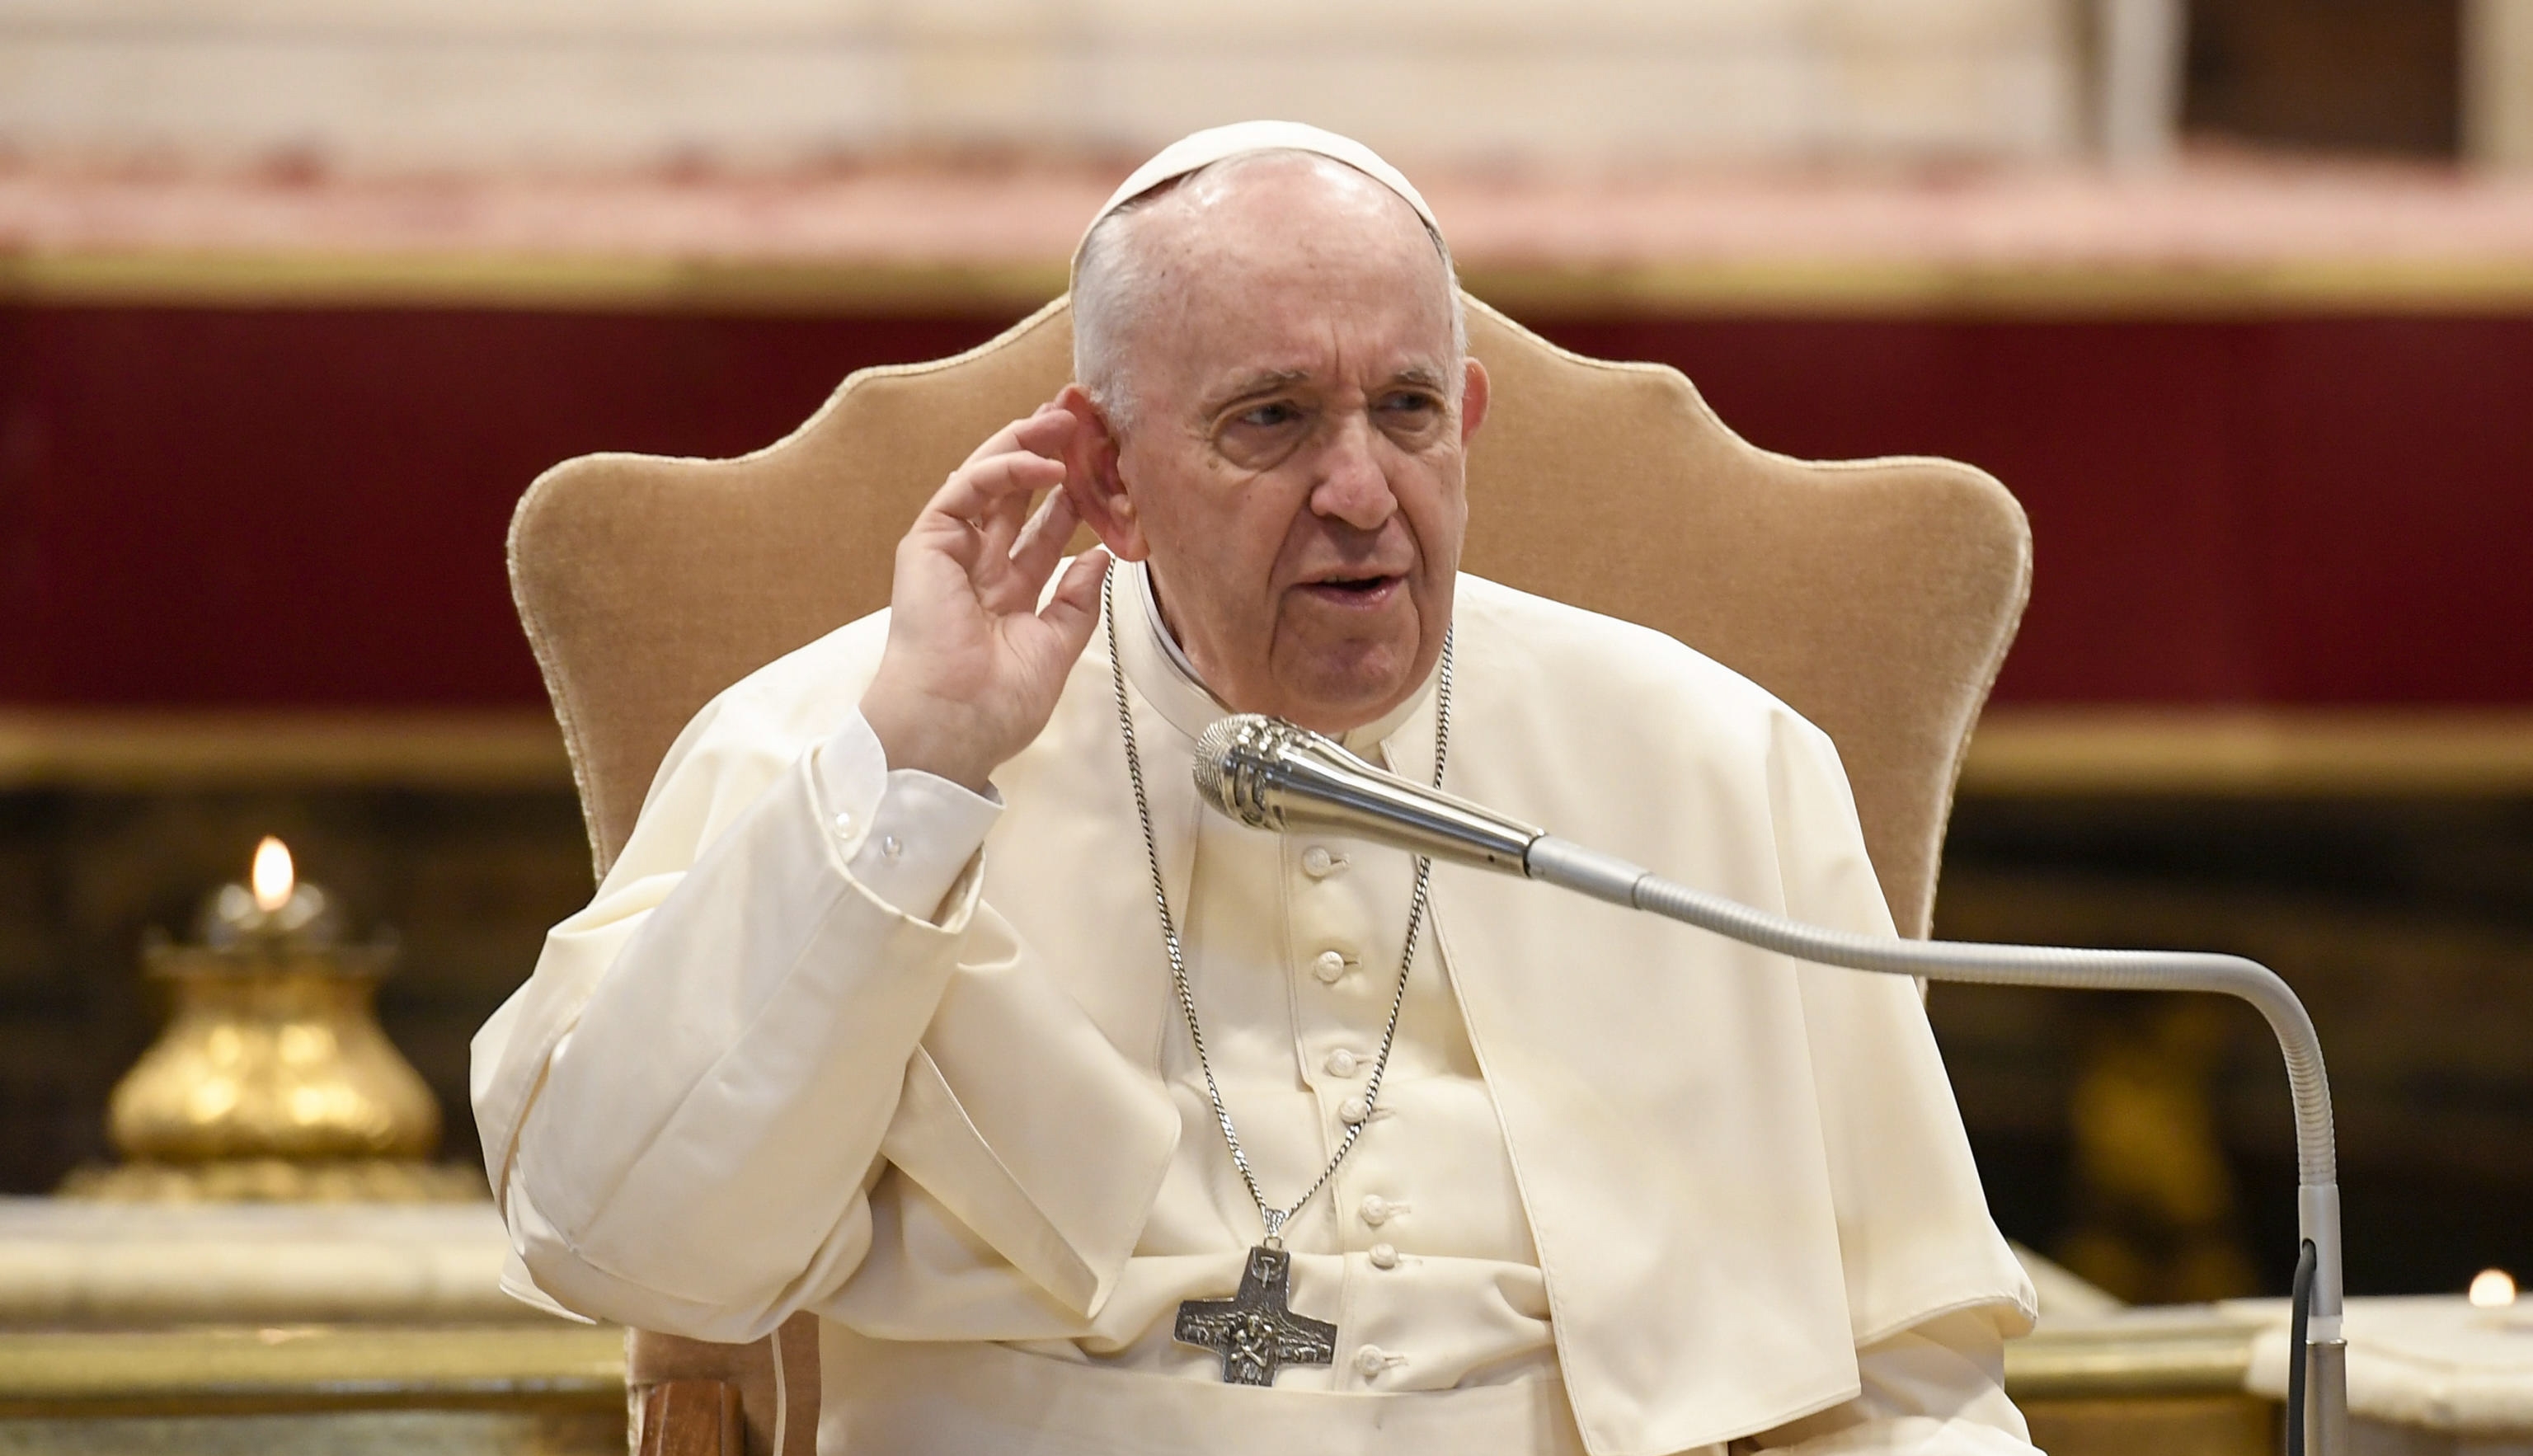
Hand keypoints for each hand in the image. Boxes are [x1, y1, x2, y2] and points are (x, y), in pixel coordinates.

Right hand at [860, 403, 1111, 792]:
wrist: (953, 725)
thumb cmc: (995, 704)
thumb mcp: (1056, 649)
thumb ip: (1078, 602)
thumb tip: (1100, 557)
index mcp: (1007, 594)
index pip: (1042, 531)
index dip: (1073, 498)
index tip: (1107, 471)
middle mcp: (978, 567)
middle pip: (1016, 497)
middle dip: (1049, 456)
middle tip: (1085, 425)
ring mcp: (951, 553)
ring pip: (988, 481)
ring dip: (1027, 446)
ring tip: (1066, 420)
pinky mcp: (927, 544)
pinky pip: (966, 490)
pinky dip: (1004, 470)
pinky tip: (1045, 465)